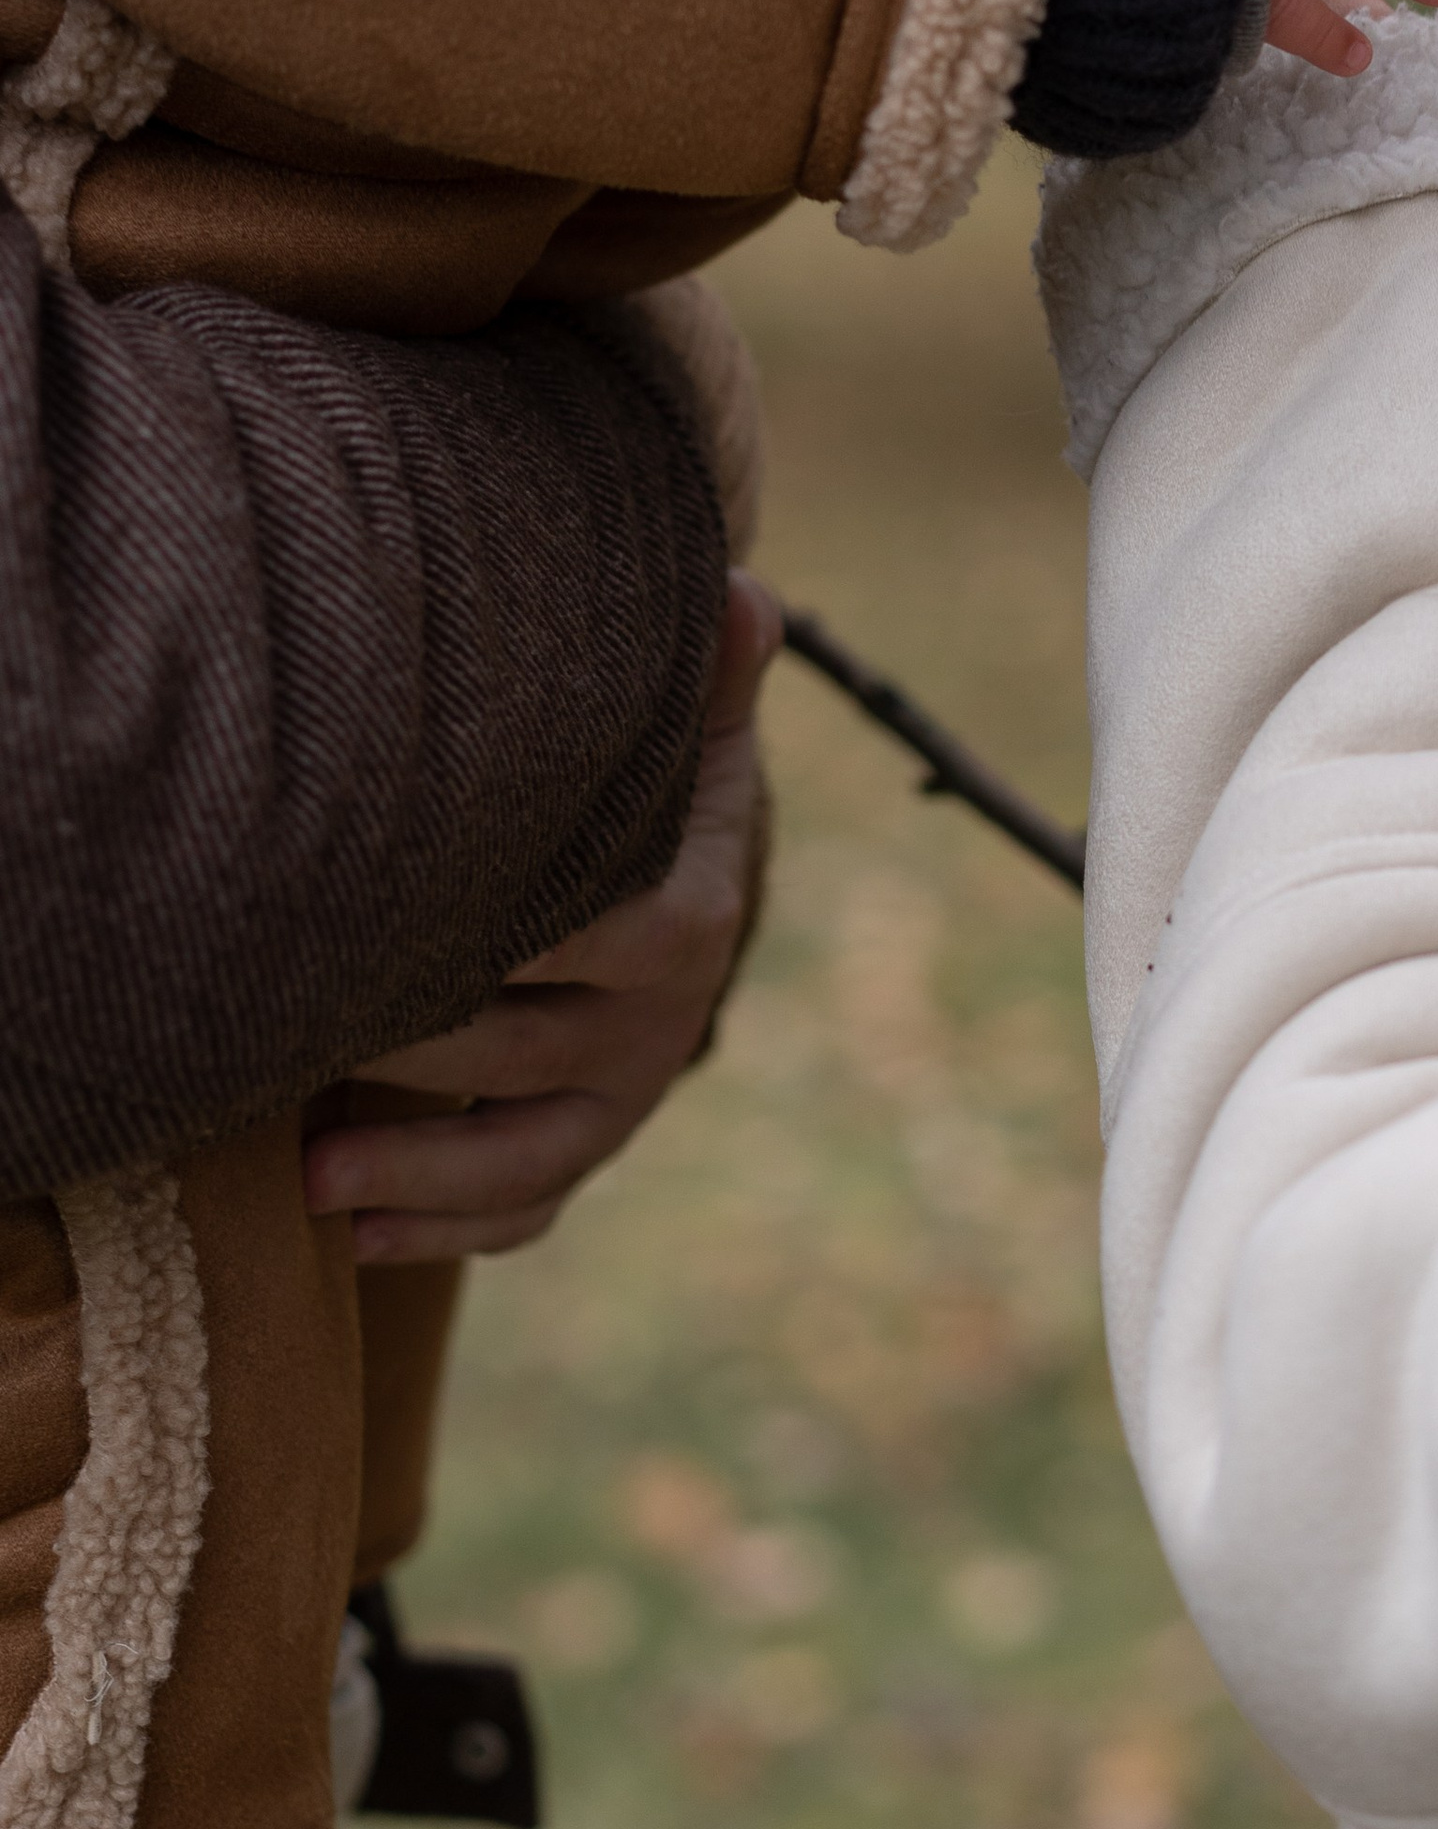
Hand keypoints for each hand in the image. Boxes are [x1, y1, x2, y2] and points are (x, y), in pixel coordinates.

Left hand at [302, 576, 781, 1263]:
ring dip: (421, 1179)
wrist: (674, 876)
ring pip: (531, 1161)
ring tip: (311, 1180)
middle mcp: (664, 1021)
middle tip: (301, 1043)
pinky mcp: (581, 1147)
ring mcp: (622, 1097)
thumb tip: (745, 590)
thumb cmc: (643, 789)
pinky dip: (443, 1236)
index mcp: (690, 916)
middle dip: (422, 1057)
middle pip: (541, 1056)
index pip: (621, 938)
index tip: (415, 930)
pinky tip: (349, 1239)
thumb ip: (702, 676)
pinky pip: (525, 1213)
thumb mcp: (676, 731)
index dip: (525, 945)